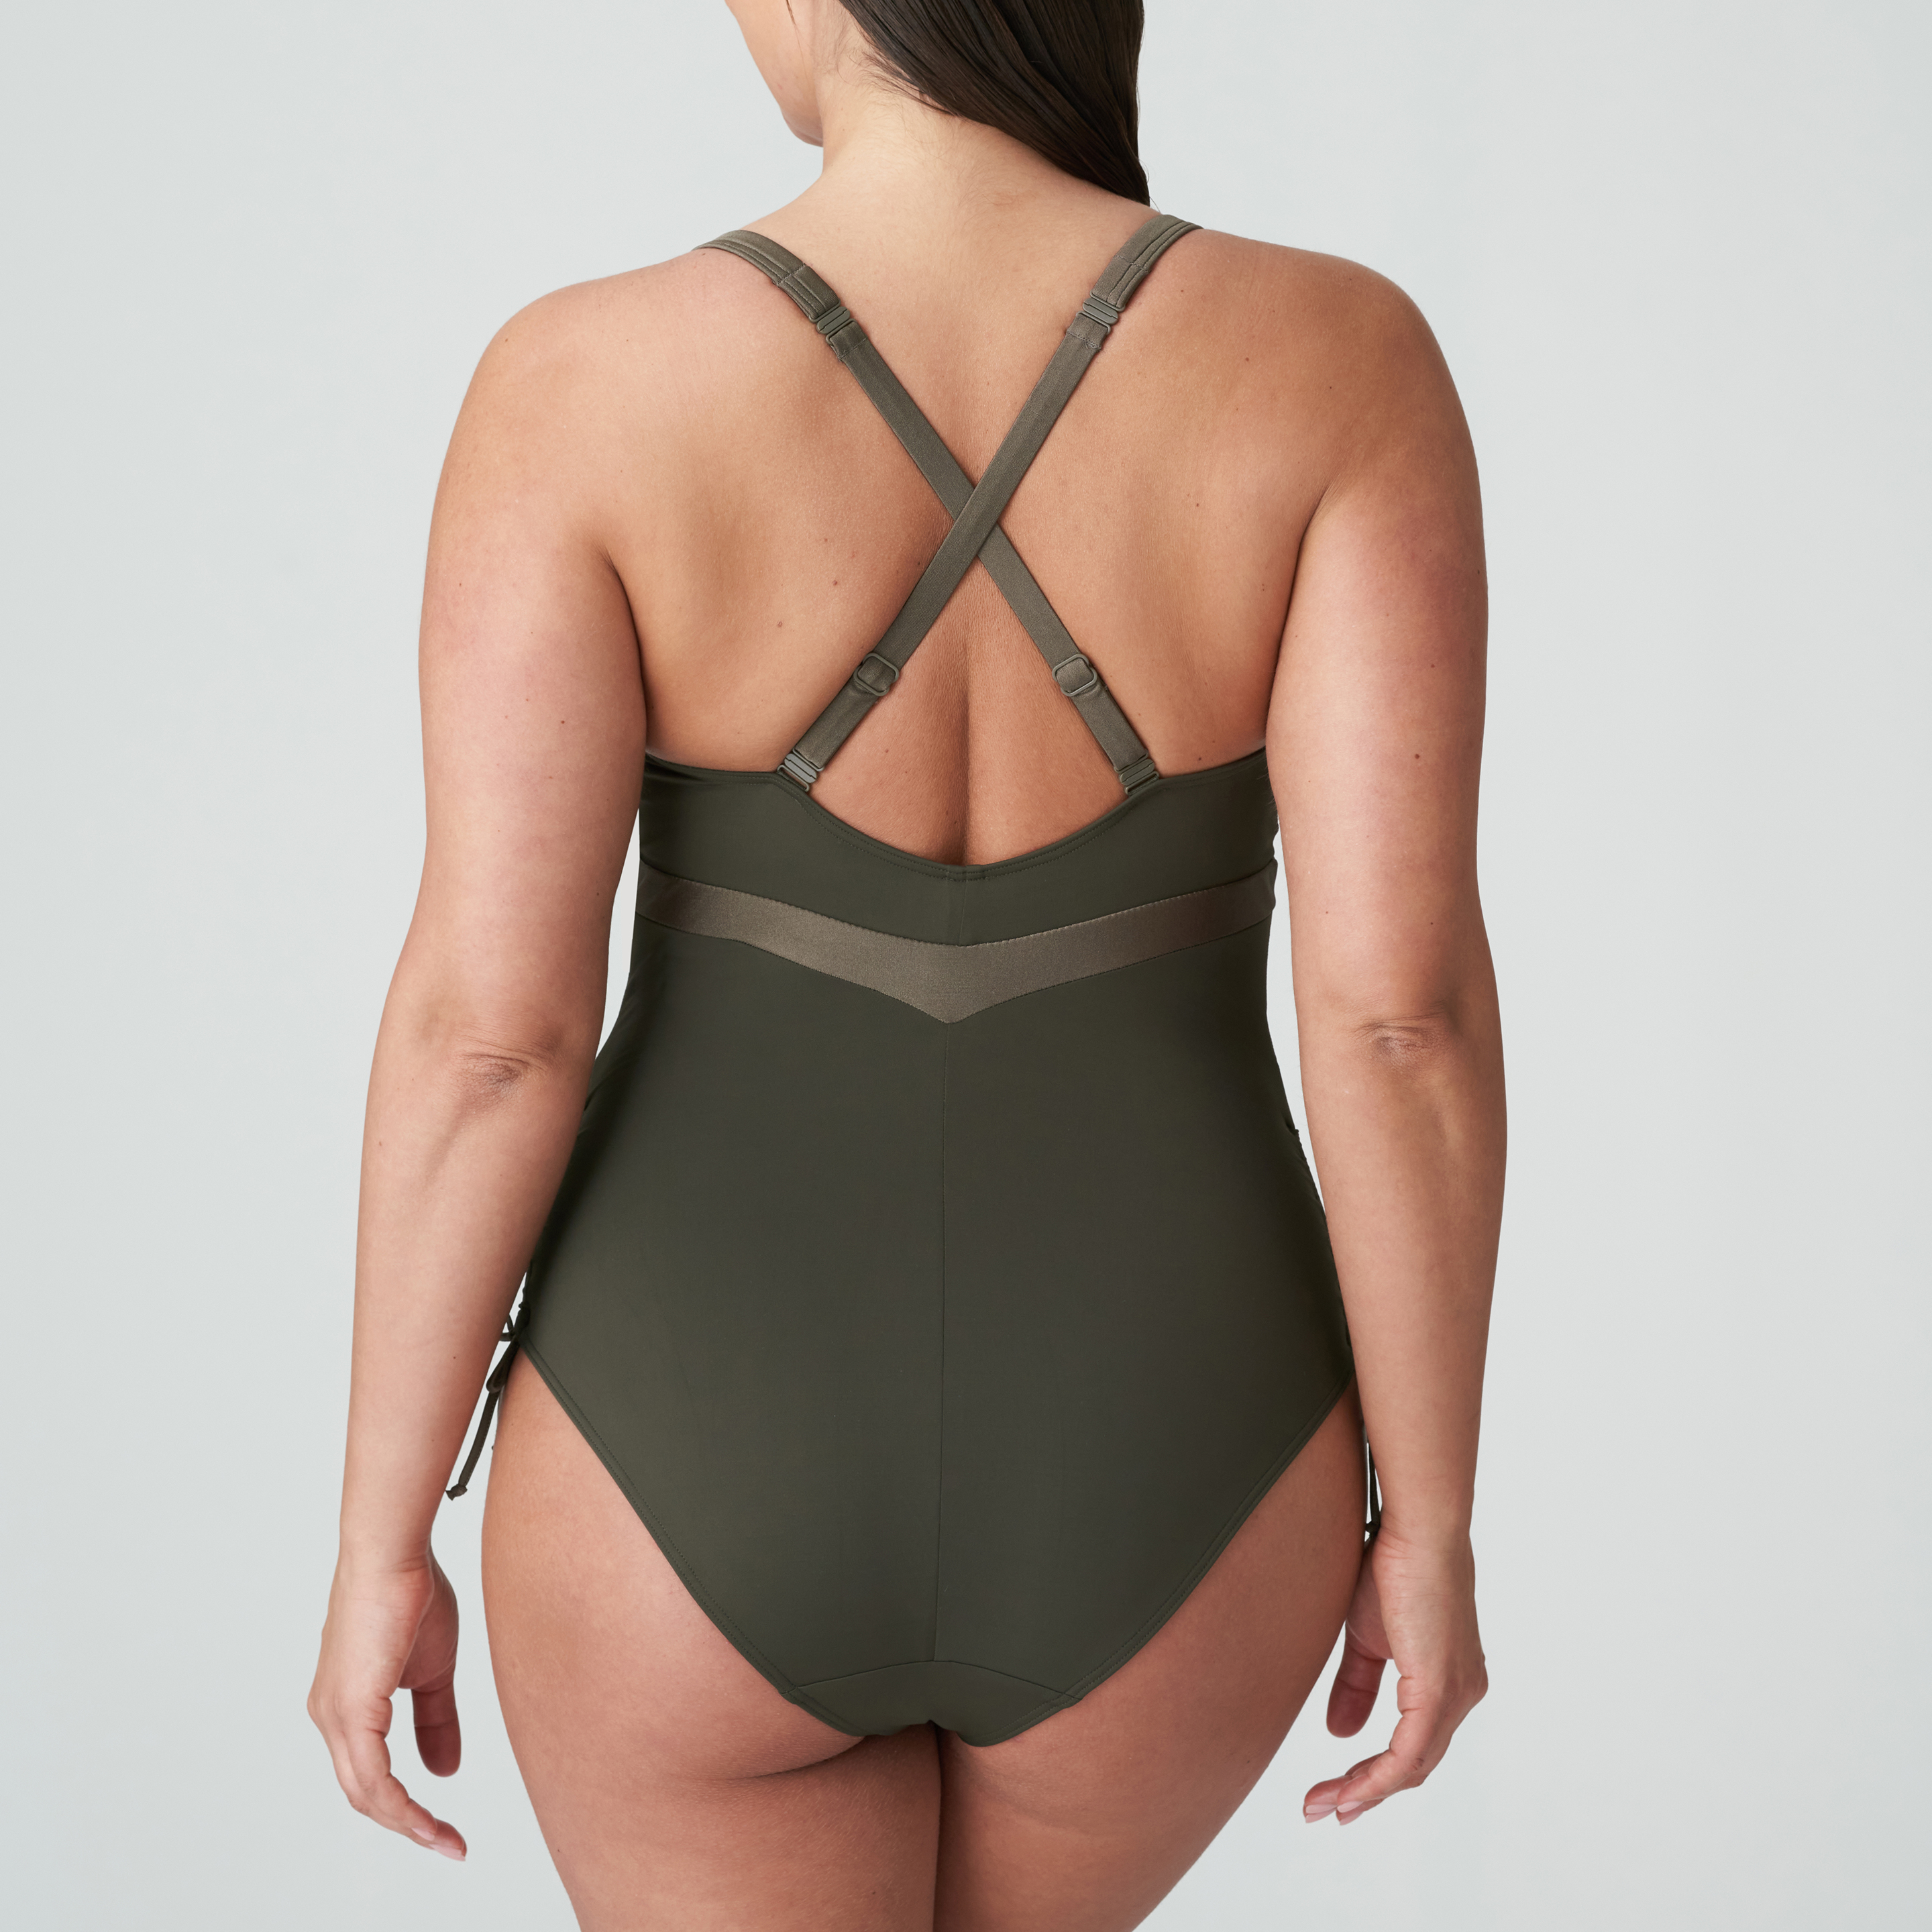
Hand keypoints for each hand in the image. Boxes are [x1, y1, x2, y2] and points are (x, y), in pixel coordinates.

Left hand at [308, 1549, 467, 1859]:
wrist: (393, 1554)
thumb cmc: (409, 1594)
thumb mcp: (431, 1670)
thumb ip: (436, 1719)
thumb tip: (444, 1771)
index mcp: (346, 1706)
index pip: (370, 1774)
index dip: (406, 1806)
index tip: (444, 1827)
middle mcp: (331, 1716)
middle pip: (364, 1794)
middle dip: (408, 1826)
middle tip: (448, 1844)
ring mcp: (335, 1715)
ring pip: (365, 1793)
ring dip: (407, 1823)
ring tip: (445, 1840)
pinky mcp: (349, 1710)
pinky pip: (372, 1777)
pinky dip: (401, 1804)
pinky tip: (427, 1817)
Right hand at [1303, 1529, 1486, 1824]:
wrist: (1416, 1530)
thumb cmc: (1394, 1565)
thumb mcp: (1368, 1636)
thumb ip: (1357, 1685)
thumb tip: (1340, 1732)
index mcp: (1449, 1681)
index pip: (1414, 1745)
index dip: (1373, 1774)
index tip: (1335, 1792)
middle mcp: (1462, 1694)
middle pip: (1414, 1766)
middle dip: (1364, 1792)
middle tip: (1321, 1808)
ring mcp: (1455, 1695)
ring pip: (1412, 1768)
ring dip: (1363, 1791)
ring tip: (1323, 1803)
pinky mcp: (1438, 1691)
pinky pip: (1408, 1754)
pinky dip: (1375, 1777)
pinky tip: (1348, 1790)